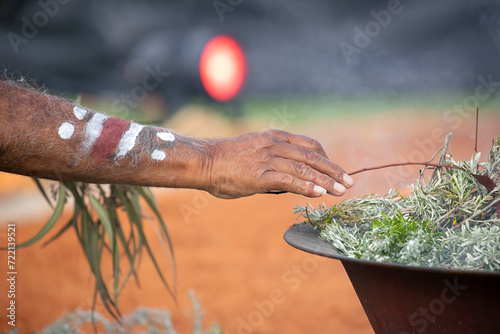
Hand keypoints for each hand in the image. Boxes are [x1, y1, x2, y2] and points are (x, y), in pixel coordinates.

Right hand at [206, 129, 352, 198]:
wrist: (205, 161)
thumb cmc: (227, 159)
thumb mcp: (254, 151)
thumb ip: (274, 161)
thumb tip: (289, 180)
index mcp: (275, 137)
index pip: (309, 145)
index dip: (326, 158)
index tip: (336, 170)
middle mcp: (275, 145)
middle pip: (312, 157)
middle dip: (333, 170)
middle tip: (349, 182)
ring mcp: (268, 159)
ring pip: (304, 169)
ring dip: (326, 181)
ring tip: (341, 191)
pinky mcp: (260, 175)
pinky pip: (289, 181)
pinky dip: (306, 187)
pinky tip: (319, 193)